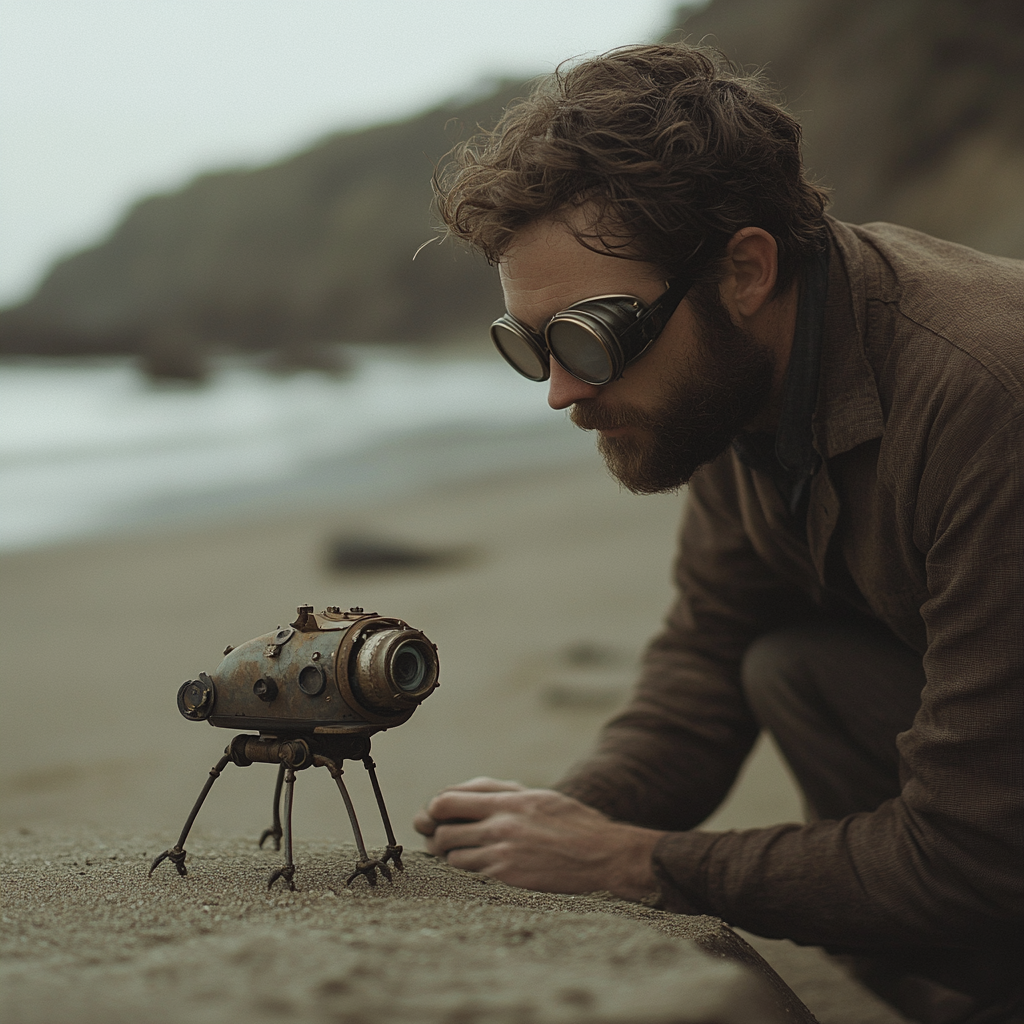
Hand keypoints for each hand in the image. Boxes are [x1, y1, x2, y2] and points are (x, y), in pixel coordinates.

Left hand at [413, 777, 664, 899]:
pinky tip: (483, 869)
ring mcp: (503, 856)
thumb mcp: (536, 795)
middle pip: (443, 833)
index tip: (440, 815)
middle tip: (448, 839)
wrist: (605, 855)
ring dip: (454, 857)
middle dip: (439, 836)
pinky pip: (471, 878)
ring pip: (453, 858)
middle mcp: (500, 827)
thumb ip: (497, 792)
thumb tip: (458, 793)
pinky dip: (469, 874)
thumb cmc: (572, 822)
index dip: (436, 809)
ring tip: (469, 854)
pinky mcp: (509, 881)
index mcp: (507, 802)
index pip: (446, 802)